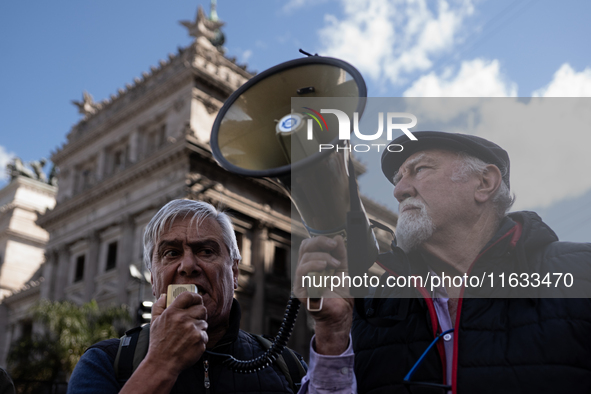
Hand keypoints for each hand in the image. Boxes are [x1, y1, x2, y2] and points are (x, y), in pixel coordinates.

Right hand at [145, 291, 208, 375]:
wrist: (163, 363)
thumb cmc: (158, 343)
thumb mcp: (154, 323)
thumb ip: (158, 307)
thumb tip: (164, 296)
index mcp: (172, 312)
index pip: (188, 296)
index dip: (195, 296)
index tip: (196, 300)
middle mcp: (183, 319)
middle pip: (202, 308)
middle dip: (200, 314)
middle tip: (194, 320)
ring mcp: (193, 329)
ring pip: (204, 323)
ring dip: (199, 328)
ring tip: (189, 335)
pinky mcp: (199, 339)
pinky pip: (205, 335)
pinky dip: (200, 339)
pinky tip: (190, 344)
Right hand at [294, 235, 352, 354]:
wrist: (341, 312)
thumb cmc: (342, 293)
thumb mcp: (345, 268)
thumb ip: (341, 253)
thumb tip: (337, 237)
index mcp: (315, 262)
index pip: (310, 244)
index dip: (320, 240)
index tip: (335, 243)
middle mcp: (306, 268)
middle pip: (305, 247)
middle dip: (320, 242)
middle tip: (333, 246)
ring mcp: (302, 278)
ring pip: (305, 258)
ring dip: (323, 257)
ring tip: (335, 265)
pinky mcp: (300, 288)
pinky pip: (301, 271)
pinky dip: (313, 266)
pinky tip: (324, 268)